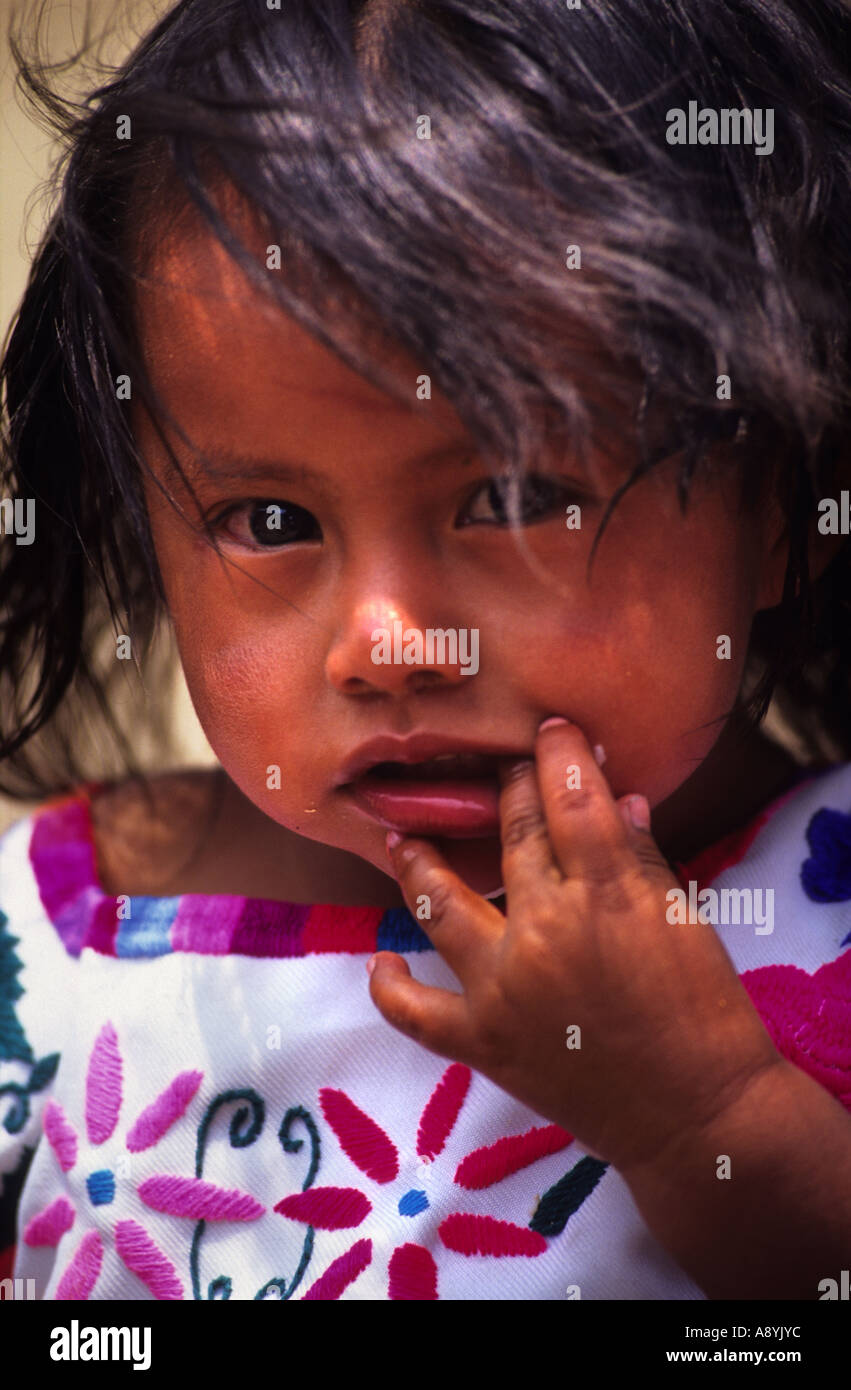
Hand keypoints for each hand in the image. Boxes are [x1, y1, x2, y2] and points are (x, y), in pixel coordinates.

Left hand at [367, 716, 780, 1171]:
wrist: (698, 1115)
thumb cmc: (704, 1011)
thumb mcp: (684, 920)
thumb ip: (641, 857)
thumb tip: (617, 798)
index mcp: (606, 893)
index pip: (572, 797)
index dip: (560, 755)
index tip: (551, 732)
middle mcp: (543, 929)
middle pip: (511, 836)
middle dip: (508, 790)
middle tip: (501, 771)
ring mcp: (503, 986)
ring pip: (440, 903)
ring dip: (418, 864)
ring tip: (401, 838)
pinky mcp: (483, 1042)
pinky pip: (415, 1010)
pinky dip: (391, 985)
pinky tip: (380, 960)